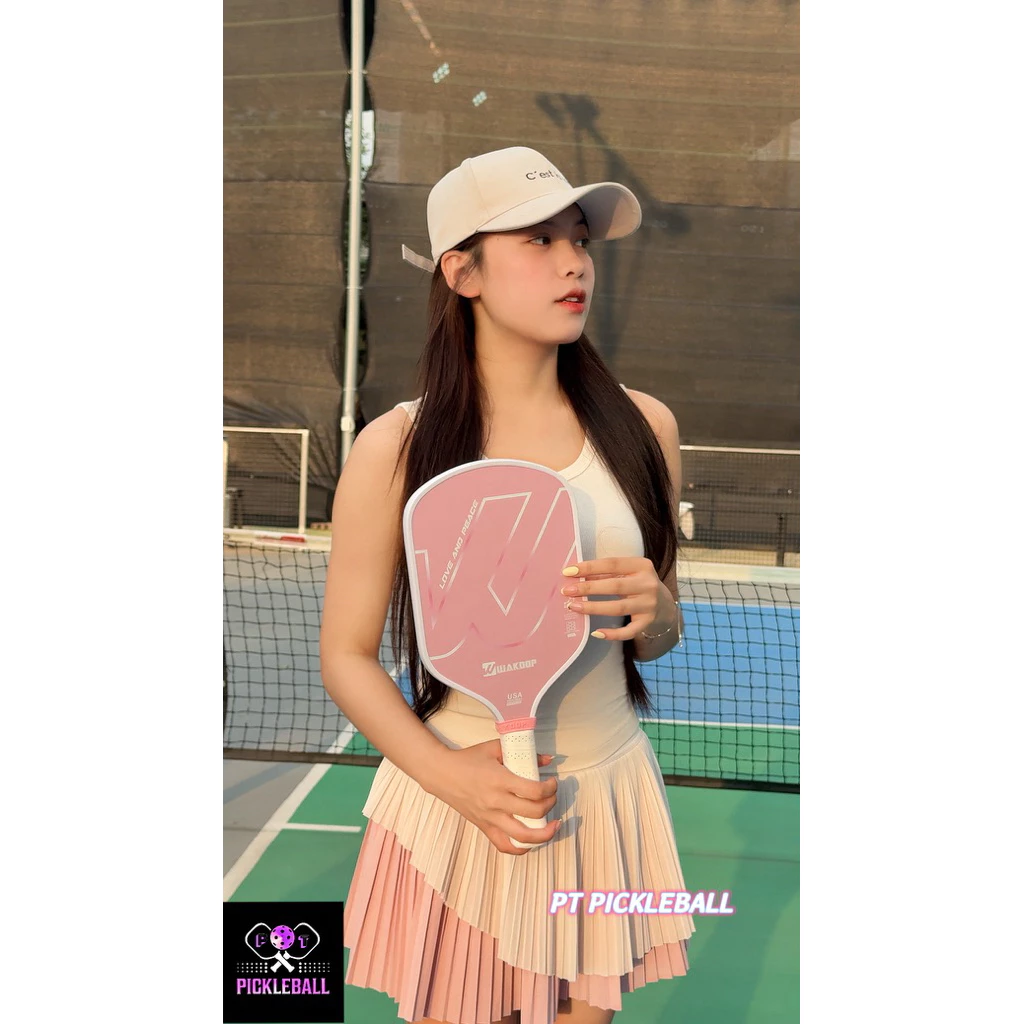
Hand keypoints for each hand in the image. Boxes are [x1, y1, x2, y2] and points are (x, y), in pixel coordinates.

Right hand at [424, 740, 559, 854]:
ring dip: (544, 834)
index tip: (552, 782)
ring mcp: (490, 818)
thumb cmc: (469, 759)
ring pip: (523, 836)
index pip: (534, 791)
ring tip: (553, 826)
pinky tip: (532, 840)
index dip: (550, 788)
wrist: (442, 774)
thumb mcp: (494, 749)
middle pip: (534, 812)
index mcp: (500, 780)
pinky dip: (521, 848)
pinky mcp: (484, 827)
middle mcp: (496, 802)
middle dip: (550, 804)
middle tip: (552, 796)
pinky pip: (504, 845)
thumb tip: (548, 759)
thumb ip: (522, 753)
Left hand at [561, 556, 676, 641]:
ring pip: (618, 608)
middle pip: (614, 586)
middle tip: (567, 591)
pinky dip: (612, 634)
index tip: (569, 571)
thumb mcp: (627, 573)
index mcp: (642, 565)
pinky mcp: (647, 622)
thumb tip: (576, 575)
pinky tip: (595, 633)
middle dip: (588, 588)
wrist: (664, 603)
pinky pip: (628, 631)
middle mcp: (648, 584)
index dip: (589, 567)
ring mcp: (649, 604)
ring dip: (593, 607)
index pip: (612, 564)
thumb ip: (605, 574)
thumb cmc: (637, 584)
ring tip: (573, 606)